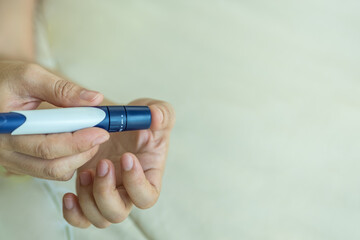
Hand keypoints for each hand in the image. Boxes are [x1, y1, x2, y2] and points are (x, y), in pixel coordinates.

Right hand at [0, 61, 109, 179]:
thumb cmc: (4, 80)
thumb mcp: (30, 76)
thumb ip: (62, 89)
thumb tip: (94, 100)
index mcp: (4, 129)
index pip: (46, 146)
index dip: (78, 141)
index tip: (101, 131)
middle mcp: (5, 151)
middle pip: (52, 165)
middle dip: (83, 151)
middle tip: (102, 134)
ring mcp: (12, 160)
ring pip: (54, 172)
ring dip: (79, 157)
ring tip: (91, 136)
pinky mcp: (21, 162)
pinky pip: (50, 170)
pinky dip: (70, 159)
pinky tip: (78, 141)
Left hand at [62, 99, 174, 227]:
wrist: (116, 120)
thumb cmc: (138, 120)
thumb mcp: (155, 111)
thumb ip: (162, 113)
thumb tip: (156, 117)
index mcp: (148, 176)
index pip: (147, 197)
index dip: (137, 184)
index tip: (127, 157)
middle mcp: (127, 190)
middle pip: (118, 213)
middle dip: (106, 192)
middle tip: (103, 164)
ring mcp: (106, 192)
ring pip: (98, 217)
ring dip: (88, 198)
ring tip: (85, 172)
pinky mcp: (86, 190)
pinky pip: (80, 216)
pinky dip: (73, 213)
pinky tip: (69, 194)